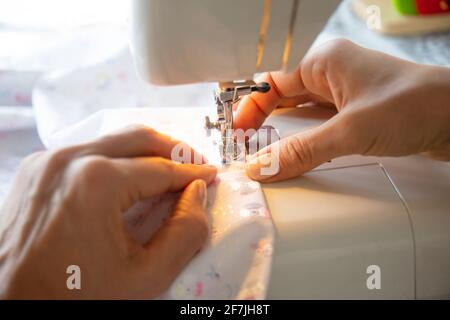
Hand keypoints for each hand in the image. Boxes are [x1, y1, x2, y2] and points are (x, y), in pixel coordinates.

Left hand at [0, 126, 216, 298]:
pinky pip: (87, 151)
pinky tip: (129, 177)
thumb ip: (185, 232)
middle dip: (174, 150)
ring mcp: (48, 161)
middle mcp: (70, 159)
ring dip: (145, 151)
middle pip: (139, 138)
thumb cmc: (75, 297)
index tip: (210, 175)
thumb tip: (197, 194)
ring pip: (112, 140)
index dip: (192, 173)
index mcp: (97, 181)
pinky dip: (115, 158)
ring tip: (168, 168)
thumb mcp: (145, 276)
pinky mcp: (36, 169)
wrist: (9, 304)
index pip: (161, 169)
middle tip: (195, 165)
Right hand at [234, 39, 449, 181]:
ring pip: (303, 116)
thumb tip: (263, 165)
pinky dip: (308, 143)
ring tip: (266, 153)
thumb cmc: (416, 104)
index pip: (272, 85)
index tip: (238, 132)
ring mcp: (346, 96)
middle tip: (246, 146)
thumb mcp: (349, 131)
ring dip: (286, 134)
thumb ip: (302, 151)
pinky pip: (322, 128)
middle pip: (285, 100)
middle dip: (265, 122)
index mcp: (325, 62)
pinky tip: (300, 155)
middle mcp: (333, 76)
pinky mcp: (358, 116)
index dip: (250, 108)